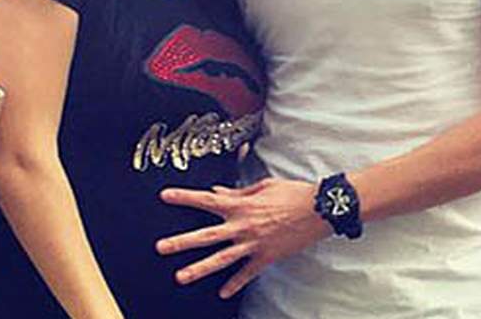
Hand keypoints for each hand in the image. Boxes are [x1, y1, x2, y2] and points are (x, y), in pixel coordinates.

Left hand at [155, 178, 330, 298]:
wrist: (319, 209)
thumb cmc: (292, 193)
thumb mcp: (263, 186)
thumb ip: (238, 191)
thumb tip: (218, 191)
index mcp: (241, 205)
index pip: (207, 200)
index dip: (185, 197)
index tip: (165, 196)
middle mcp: (243, 226)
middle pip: (206, 236)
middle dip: (181, 241)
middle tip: (161, 247)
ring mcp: (254, 244)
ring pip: (221, 259)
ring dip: (199, 269)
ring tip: (180, 276)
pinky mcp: (266, 257)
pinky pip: (246, 273)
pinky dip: (234, 284)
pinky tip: (223, 293)